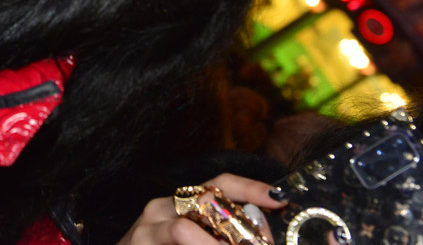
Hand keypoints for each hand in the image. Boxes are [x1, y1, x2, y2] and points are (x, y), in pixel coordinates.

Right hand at [116, 174, 283, 244]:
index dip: (250, 188)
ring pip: (185, 231)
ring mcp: (144, 232)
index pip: (218, 184)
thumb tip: (262, 237)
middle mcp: (159, 210)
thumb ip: (218, 233)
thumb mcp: (190, 237)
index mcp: (178, 202)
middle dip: (239, 229)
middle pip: (205, 203)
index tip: (278, 198)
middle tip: (259, 244)